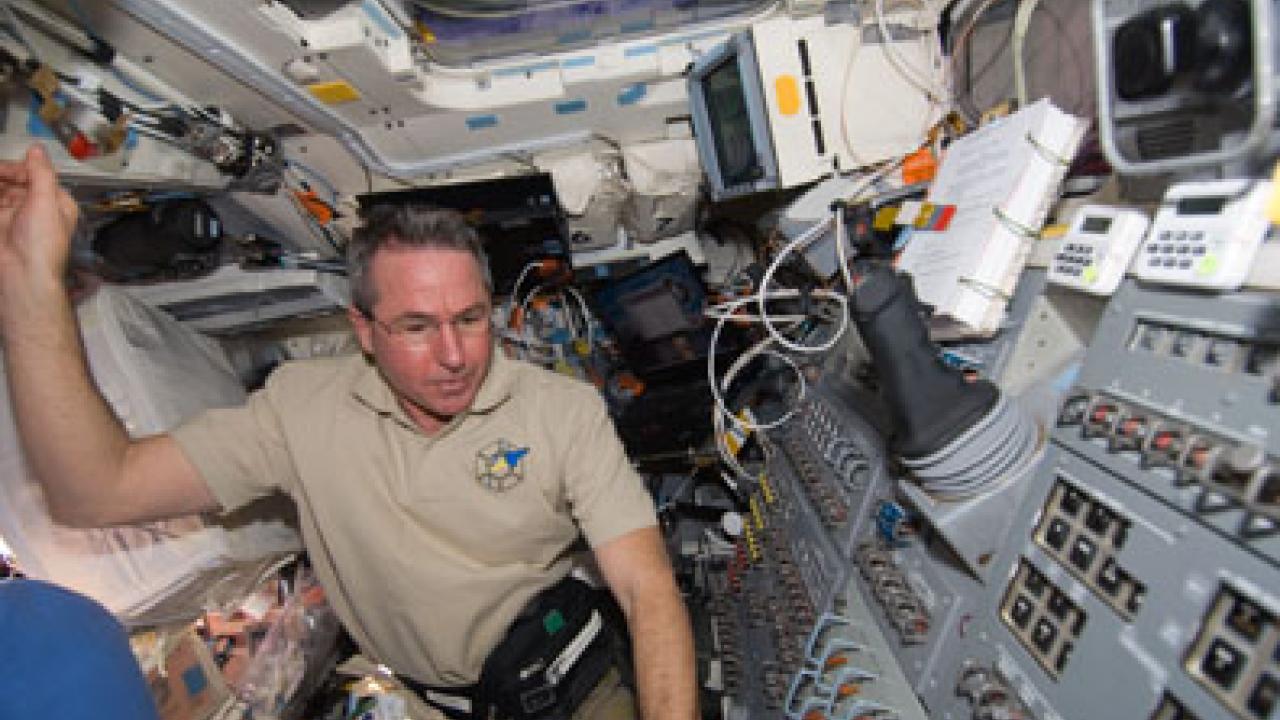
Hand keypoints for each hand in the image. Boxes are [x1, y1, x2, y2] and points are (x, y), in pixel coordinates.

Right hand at [0, 144, 79, 291]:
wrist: (22, 273)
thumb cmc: (42, 243)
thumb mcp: (46, 201)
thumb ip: (41, 173)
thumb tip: (38, 149)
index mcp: (56, 202)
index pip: (36, 175)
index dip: (18, 168)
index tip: (1, 168)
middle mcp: (37, 208)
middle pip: (15, 182)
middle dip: (2, 176)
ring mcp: (16, 216)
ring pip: (2, 192)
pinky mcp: (0, 224)